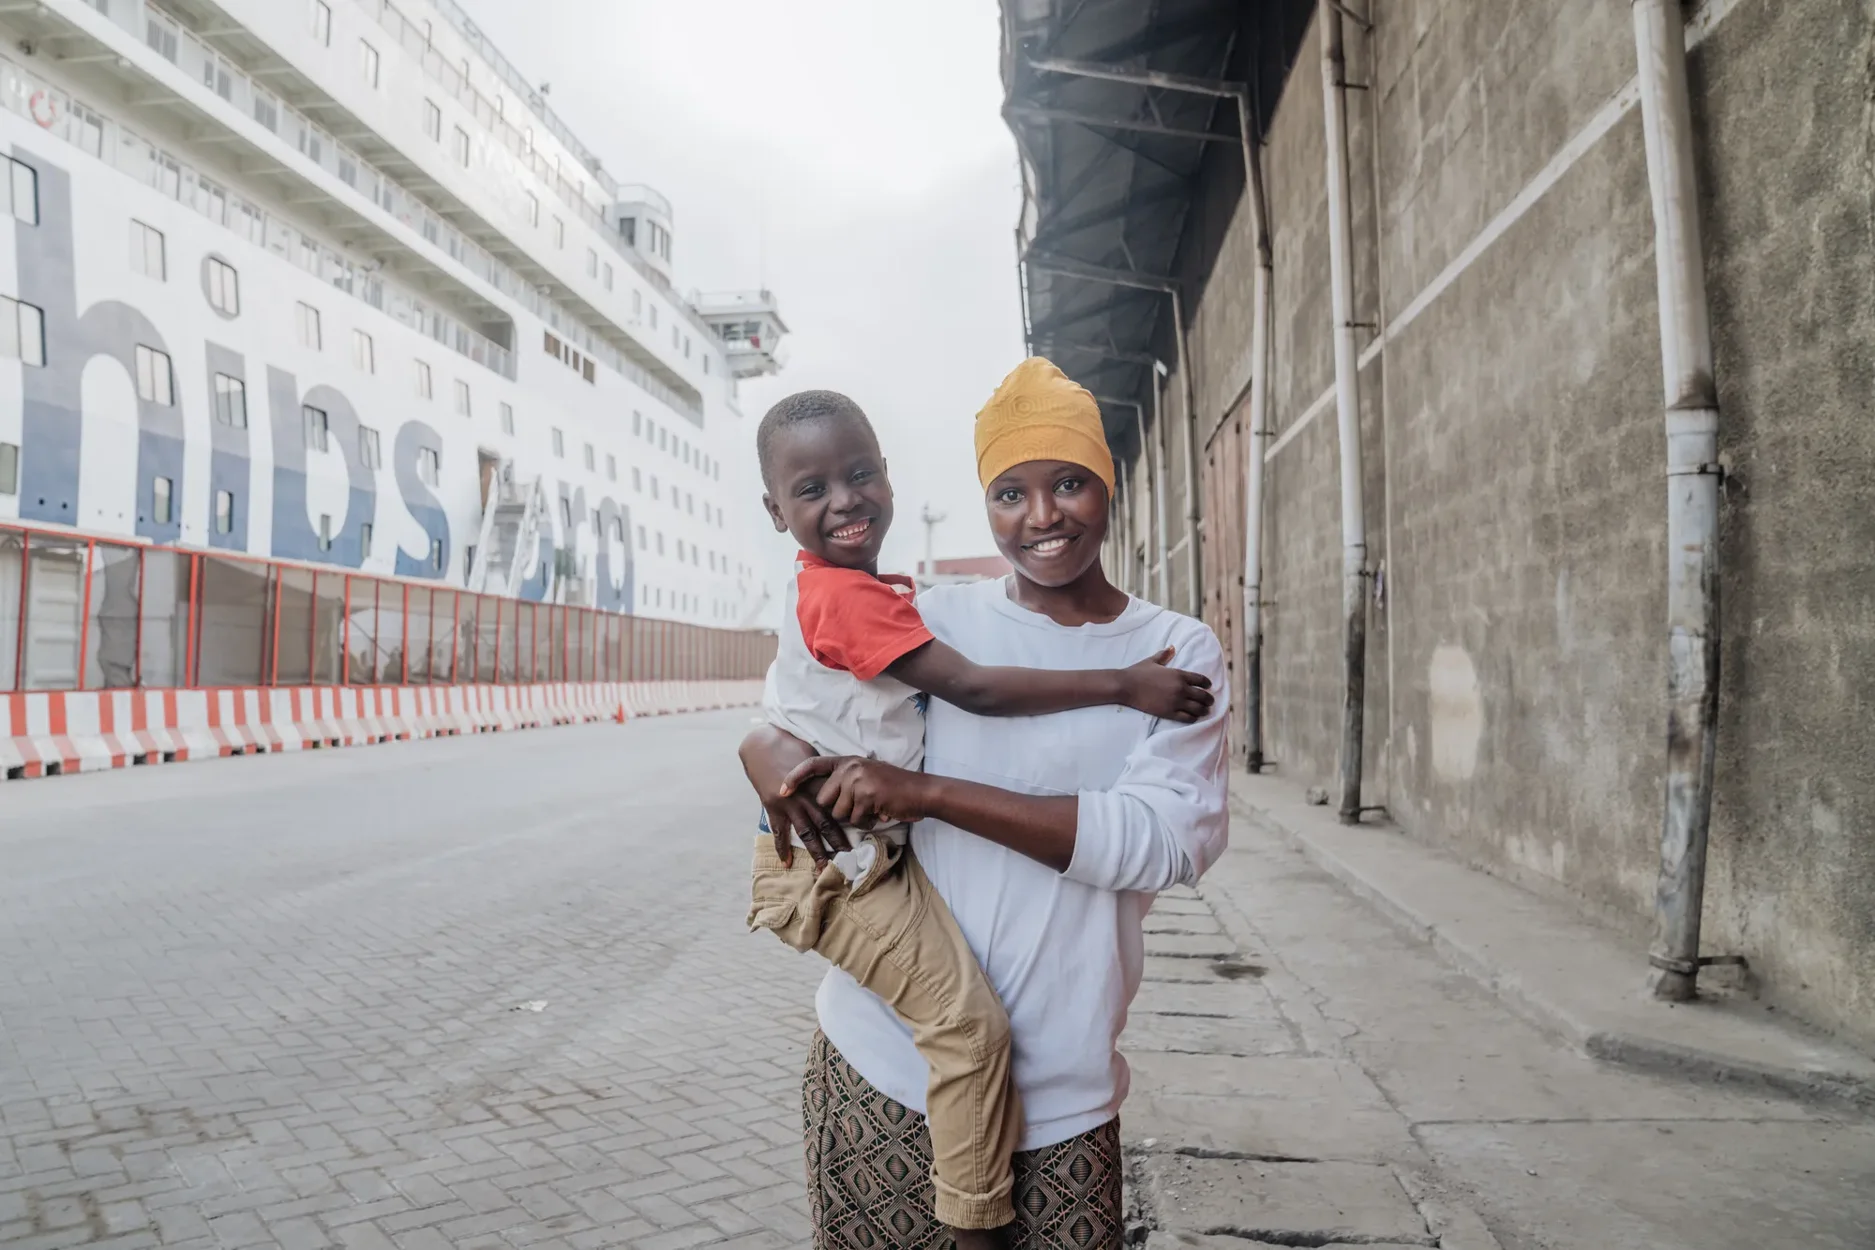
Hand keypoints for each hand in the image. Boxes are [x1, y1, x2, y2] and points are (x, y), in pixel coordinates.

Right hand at [739, 727, 851, 869]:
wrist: (762, 745)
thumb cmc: (791, 748)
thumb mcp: (814, 759)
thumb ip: (828, 775)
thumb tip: (848, 786)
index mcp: (819, 783)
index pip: (840, 804)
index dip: (854, 817)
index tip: (867, 830)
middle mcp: (806, 796)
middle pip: (826, 823)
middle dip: (838, 842)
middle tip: (849, 858)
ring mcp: (788, 803)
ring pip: (806, 831)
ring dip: (816, 850)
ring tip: (823, 867)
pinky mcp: (772, 807)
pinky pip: (779, 832)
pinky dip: (782, 848)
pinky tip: (787, 863)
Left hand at [781, 756, 932, 828]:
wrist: (921, 791)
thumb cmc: (894, 788)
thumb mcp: (866, 775)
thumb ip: (846, 781)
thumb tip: (824, 800)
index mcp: (848, 761)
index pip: (813, 765)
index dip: (794, 778)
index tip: (781, 791)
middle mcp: (850, 767)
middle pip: (823, 799)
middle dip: (839, 810)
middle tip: (861, 806)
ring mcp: (858, 780)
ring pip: (839, 813)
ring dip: (855, 818)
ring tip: (873, 808)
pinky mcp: (866, 795)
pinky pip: (855, 820)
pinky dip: (867, 822)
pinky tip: (880, 812)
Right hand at [1117, 647, 1214, 721]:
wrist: (1126, 686)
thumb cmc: (1138, 672)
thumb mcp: (1152, 661)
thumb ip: (1164, 655)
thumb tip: (1172, 647)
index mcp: (1179, 674)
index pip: (1201, 679)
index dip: (1207, 683)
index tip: (1208, 686)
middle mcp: (1181, 688)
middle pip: (1203, 695)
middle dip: (1209, 699)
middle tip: (1210, 701)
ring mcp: (1176, 701)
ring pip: (1198, 708)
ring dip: (1204, 710)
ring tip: (1205, 711)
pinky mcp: (1169, 712)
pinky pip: (1187, 717)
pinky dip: (1193, 718)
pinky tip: (1194, 717)